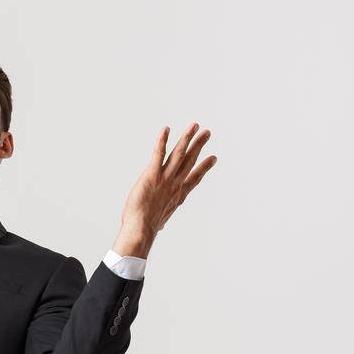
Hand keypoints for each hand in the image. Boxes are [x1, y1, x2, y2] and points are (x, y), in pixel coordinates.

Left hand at [113, 122, 216, 257]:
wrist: (141, 228)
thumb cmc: (146, 228)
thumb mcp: (158, 223)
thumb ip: (160, 219)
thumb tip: (160, 226)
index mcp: (179, 195)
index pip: (195, 177)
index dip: (204, 167)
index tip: (213, 158)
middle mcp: (175, 183)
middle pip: (190, 160)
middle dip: (199, 145)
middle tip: (207, 133)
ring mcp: (165, 177)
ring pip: (179, 153)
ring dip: (187, 138)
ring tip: (195, 125)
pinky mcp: (152, 174)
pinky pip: (159, 154)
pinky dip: (162, 141)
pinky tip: (166, 129)